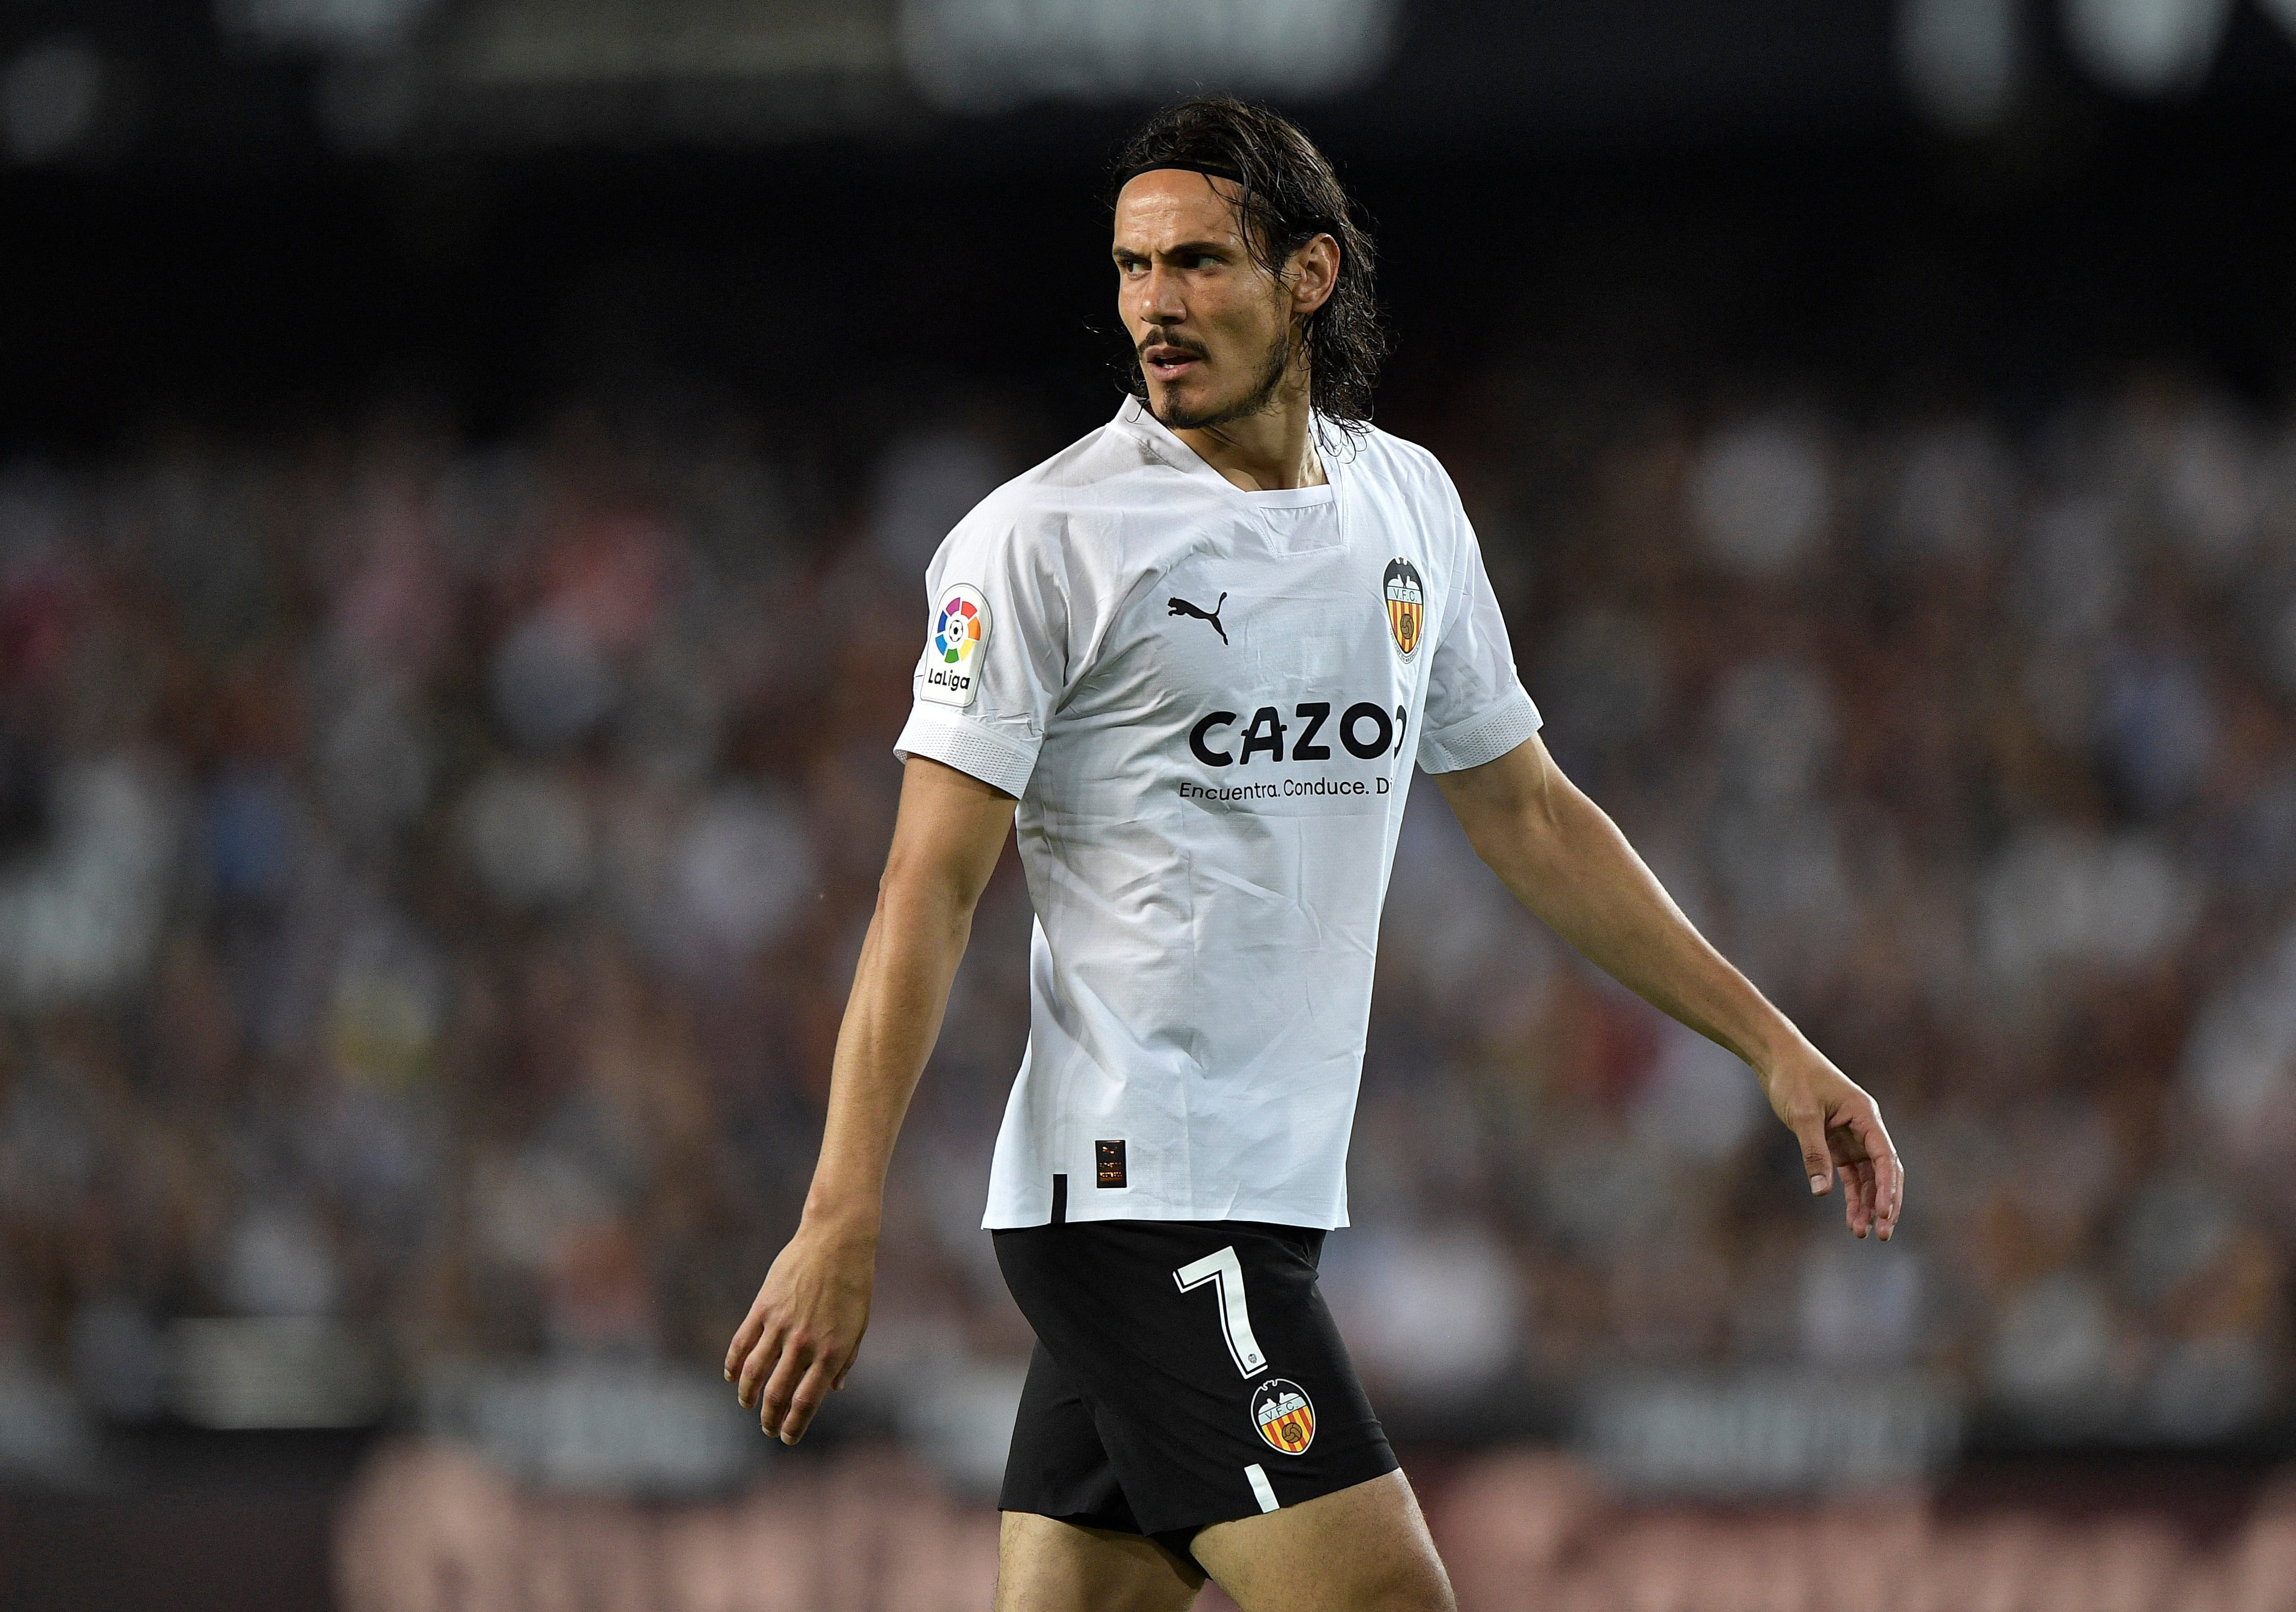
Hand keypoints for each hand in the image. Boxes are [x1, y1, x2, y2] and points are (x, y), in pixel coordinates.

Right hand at [723, 1218, 875, 1442]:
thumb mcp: (858, 1326)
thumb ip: (845, 1360)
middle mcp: (805, 1344)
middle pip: (777, 1394)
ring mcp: (781, 1325)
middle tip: (767, 1428)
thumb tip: (834, 1389)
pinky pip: (741, 1343)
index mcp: (832, 1353)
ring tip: (748, 1405)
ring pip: (753, 1373)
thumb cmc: (854, 1284)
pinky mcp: (763, 1308)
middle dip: (769, 1418)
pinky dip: (733, 1364)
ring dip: (748, 1395)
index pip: (806, 1403)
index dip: (794, 1426)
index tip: (787, 1437)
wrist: (837, 1241)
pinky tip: (732, 1377)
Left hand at [1762, 1044, 1902, 1239]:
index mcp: (1865, 1115)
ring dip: (1867, 1204)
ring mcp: (1852, 1137)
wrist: (1777, 1059)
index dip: (1888, 1187)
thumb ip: (1813, 1152)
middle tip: (1883, 1234)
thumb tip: (1821, 1192)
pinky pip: (1851, 1175)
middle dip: (1885, 1203)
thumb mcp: (1802, 1115)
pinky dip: (1852, 1195)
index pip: (1885, 1157)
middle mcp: (1865, 1128)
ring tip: (1862, 1232)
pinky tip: (1852, 1218)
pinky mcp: (1837, 1144)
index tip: (1884, 1213)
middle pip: (1885, 1171)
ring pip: (1868, 1177)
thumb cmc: (1793, 1079)